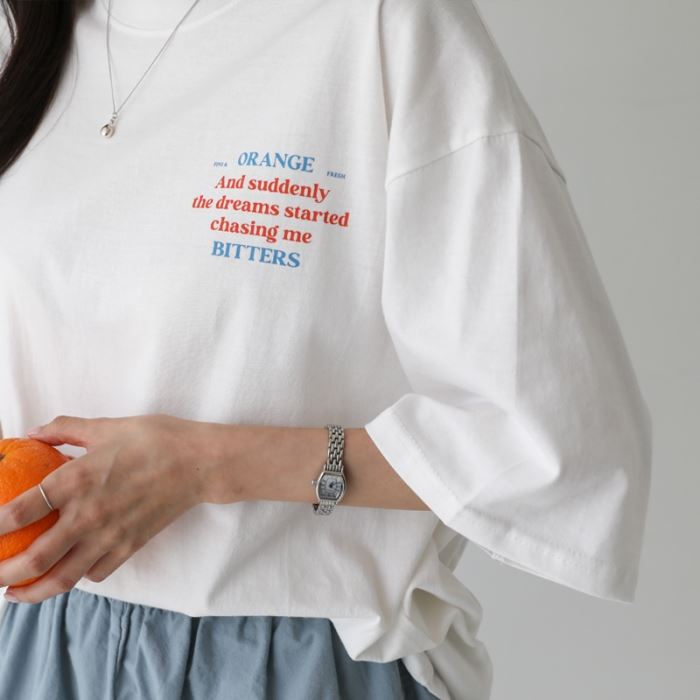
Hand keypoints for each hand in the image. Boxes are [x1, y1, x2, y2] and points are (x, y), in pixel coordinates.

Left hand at [0, 413, 206, 603]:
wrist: (198, 463)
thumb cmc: (155, 439)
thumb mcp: (107, 427)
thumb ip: (66, 429)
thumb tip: (33, 432)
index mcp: (77, 480)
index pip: (20, 511)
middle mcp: (87, 514)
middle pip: (33, 558)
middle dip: (4, 572)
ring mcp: (109, 536)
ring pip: (62, 578)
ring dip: (32, 591)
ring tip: (15, 593)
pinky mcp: (129, 547)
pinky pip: (95, 574)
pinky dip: (77, 578)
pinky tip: (69, 572)